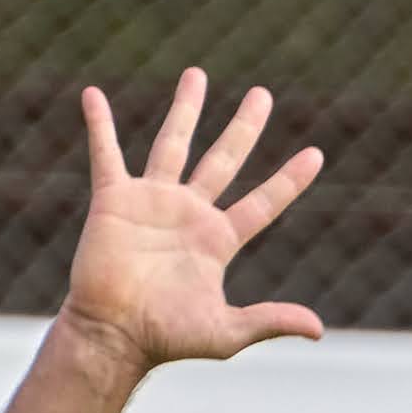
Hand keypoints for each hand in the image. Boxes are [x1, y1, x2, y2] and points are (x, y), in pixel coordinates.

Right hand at [60, 69, 325, 373]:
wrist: (112, 336)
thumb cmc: (165, 338)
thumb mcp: (226, 332)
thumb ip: (269, 321)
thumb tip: (318, 330)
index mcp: (217, 240)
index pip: (263, 202)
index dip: (289, 180)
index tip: (316, 154)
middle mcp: (188, 214)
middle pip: (224, 159)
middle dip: (244, 126)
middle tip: (262, 94)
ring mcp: (152, 202)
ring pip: (173, 144)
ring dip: (185, 109)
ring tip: (197, 74)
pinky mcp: (114, 200)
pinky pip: (107, 154)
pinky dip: (100, 125)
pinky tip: (93, 95)